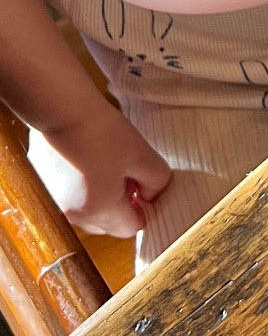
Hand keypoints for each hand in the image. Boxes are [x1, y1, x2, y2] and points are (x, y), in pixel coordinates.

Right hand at [33, 98, 171, 238]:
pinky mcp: (43, 187)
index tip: (143, 186)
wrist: (63, 108)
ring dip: (100, 197)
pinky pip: (69, 198)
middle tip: (126, 173)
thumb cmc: (100, 130)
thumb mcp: (142, 155)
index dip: (143, 208)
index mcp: (97, 210)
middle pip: (108, 224)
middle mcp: (72, 214)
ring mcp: (54, 201)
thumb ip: (156, 181)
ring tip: (105, 165)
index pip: (130, 227)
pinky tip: (86, 162)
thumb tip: (151, 194)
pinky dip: (80, 188)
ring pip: (88, 212)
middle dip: (122, 204)